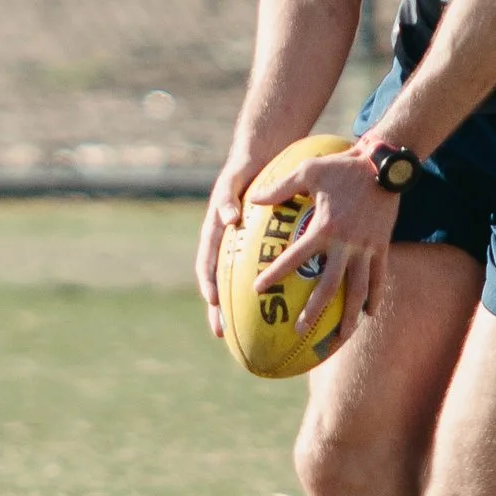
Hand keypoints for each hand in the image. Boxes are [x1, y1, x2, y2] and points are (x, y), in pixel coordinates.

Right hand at [197, 157, 256, 337]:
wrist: (258, 162)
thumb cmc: (244, 171)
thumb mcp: (232, 180)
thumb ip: (226, 198)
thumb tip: (229, 218)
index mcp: (214, 235)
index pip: (206, 263)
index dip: (207, 284)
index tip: (211, 301)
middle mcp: (225, 247)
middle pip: (220, 283)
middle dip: (219, 310)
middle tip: (221, 334)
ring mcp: (242, 250)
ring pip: (241, 285)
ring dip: (244, 309)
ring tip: (255, 333)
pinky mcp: (259, 250)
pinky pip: (266, 273)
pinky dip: (273, 290)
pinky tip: (289, 307)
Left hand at [252, 147, 398, 334]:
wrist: (384, 165)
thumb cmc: (341, 166)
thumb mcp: (307, 171)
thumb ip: (279, 188)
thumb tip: (253, 199)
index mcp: (324, 227)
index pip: (295, 257)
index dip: (276, 274)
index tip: (259, 290)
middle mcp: (346, 243)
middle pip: (329, 286)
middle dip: (314, 311)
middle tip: (298, 330)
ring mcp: (366, 248)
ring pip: (358, 290)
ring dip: (348, 316)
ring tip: (340, 338)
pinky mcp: (382, 247)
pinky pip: (379, 278)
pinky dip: (374, 297)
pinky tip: (368, 314)